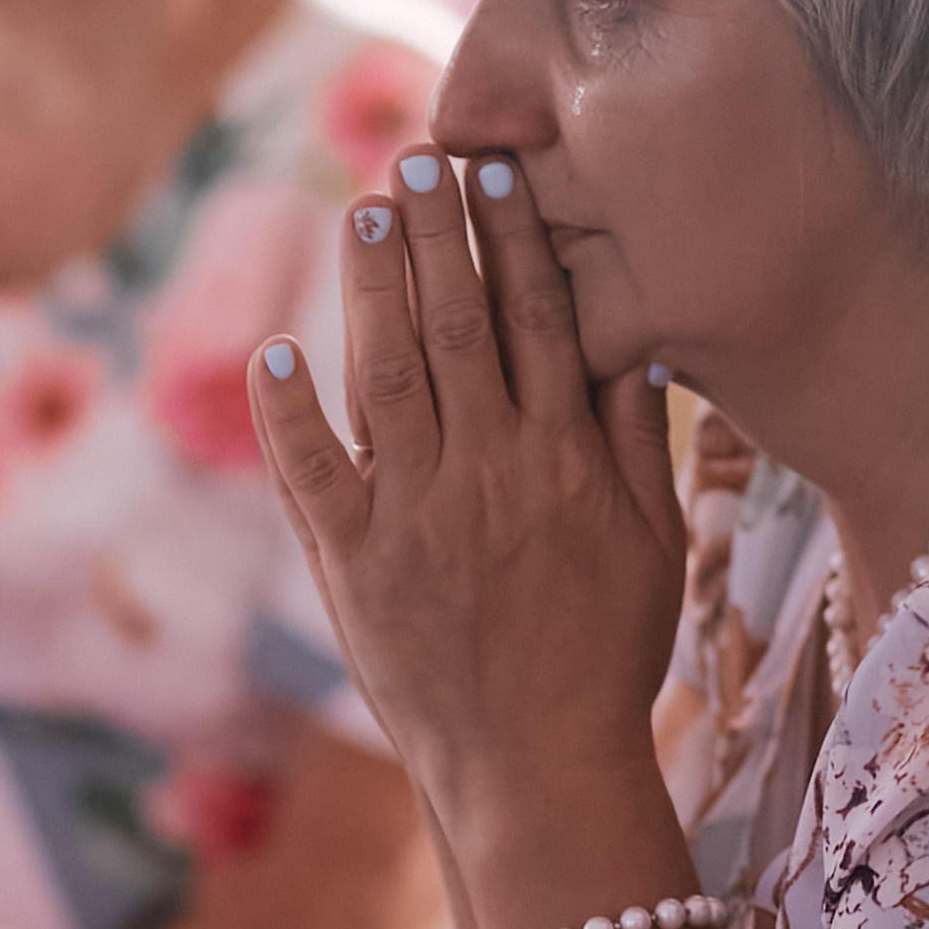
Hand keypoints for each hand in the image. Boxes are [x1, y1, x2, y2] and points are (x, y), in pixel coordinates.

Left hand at [246, 146, 686, 828]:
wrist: (540, 771)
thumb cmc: (607, 658)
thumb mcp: (655, 546)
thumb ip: (637, 442)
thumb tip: (633, 343)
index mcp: (564, 461)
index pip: (539, 320)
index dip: (516, 239)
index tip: (498, 172)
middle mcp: (488, 472)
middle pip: (457, 323)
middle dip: (434, 232)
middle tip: (416, 157)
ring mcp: (415, 515)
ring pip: (387, 371)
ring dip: (371, 285)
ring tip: (362, 209)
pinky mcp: (353, 564)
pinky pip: (311, 471)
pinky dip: (287, 411)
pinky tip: (274, 351)